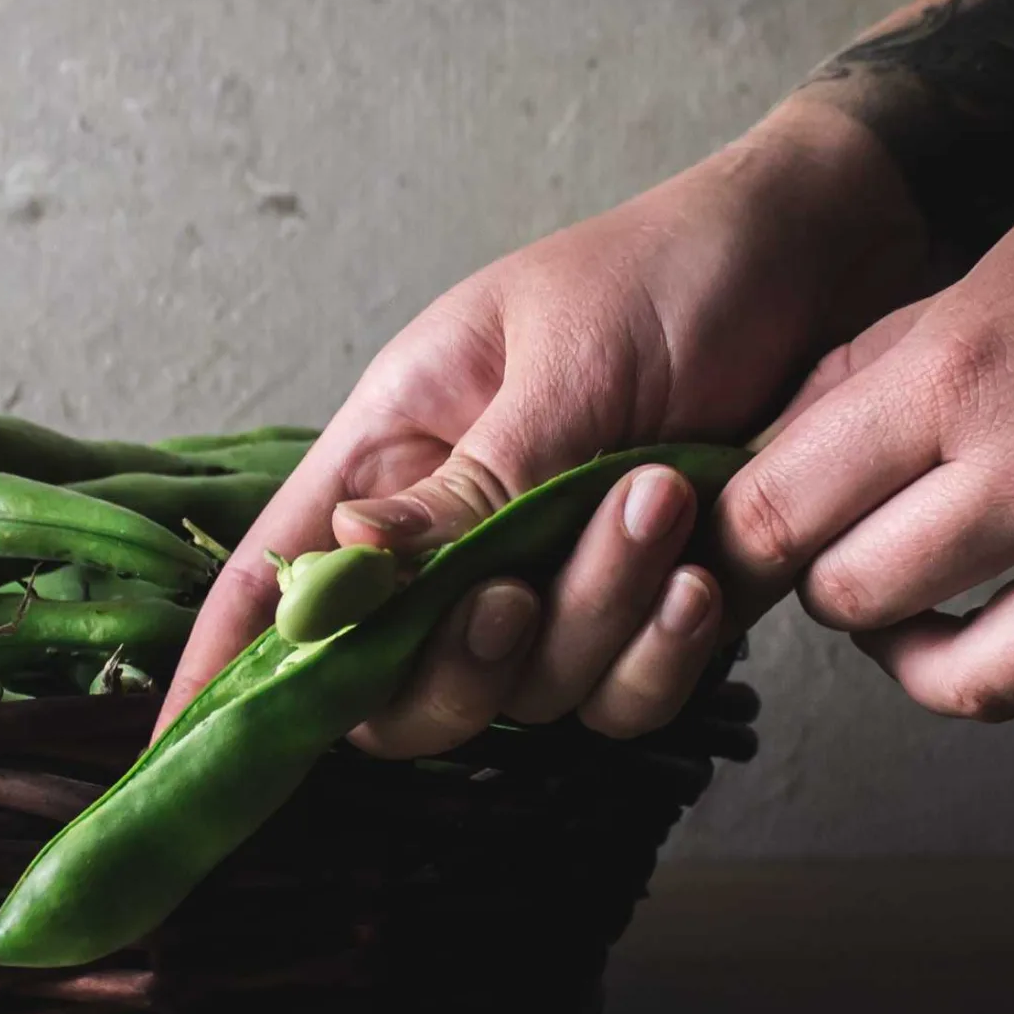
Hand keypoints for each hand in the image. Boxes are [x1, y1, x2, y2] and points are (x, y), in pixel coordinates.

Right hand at [160, 98, 926, 750]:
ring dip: (592, 617)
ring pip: (525, 695)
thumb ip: (465, 486)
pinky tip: (703, 576)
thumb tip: (336, 573)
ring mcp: (553, 581)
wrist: (841, 258)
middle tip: (515, 593)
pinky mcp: (646, 614)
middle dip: (453, 663)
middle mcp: (458, 533)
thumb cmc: (678, 270)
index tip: (173, 756)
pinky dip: (661, 655)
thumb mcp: (561, 362)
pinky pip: (626, 699)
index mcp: (398, 449)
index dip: (221, 667)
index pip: (273, 576)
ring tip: (660, 498)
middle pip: (393, 685)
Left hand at [715, 19, 1013, 741]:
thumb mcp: (998, 263)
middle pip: (855, 601)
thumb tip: (771, 467)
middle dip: (830, 581)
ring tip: (928, 608)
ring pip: (967, 686)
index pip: (780, 513)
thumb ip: (878, 379)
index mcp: (972, 373)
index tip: (750, 529)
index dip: (742, 530)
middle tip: (846, 549)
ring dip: (924, 654)